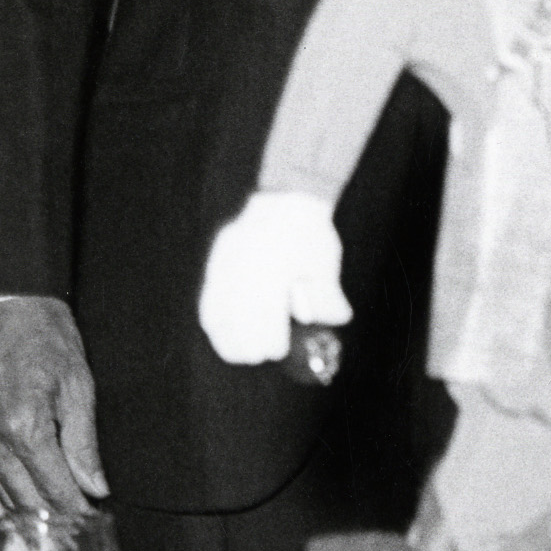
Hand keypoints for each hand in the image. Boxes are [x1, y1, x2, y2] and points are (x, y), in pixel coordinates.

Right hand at [0, 295, 109, 514]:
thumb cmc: (44, 333)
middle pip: (25, 499)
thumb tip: (96, 485)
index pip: (54, 488)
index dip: (77, 510)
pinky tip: (28, 497)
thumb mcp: (78, 383)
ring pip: (3, 491)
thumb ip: (84, 442)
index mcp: (25, 428)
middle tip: (79, 531)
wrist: (1, 301)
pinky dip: (10, 489)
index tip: (95, 524)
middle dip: (54, 519)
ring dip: (30, 510)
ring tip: (58, 523)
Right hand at [198, 191, 348, 365]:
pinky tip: (221, 332)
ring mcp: (228, 262)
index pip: (265, 313)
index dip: (269, 338)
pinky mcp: (218, 260)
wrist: (286, 196)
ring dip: (226, 336)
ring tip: (239, 352)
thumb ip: (328, 295)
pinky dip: (213, 319)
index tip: (276, 350)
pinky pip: (209, 297)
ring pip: (217, 310)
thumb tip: (340, 319)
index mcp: (275, 266)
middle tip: (259, 354)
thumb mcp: (324, 262)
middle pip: (238, 317)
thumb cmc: (309, 233)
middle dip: (248, 342)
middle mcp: (247, 265)